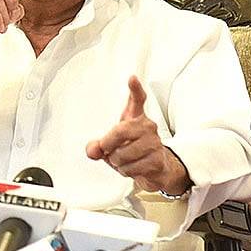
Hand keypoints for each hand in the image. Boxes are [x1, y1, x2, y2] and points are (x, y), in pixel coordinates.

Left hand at [85, 75, 191, 194]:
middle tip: (109, 151)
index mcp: (136, 118)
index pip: (137, 99)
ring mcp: (154, 143)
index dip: (135, 88)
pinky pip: (131, 168)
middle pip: (119, 131)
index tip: (132, 78)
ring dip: (117, 162)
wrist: (158, 169)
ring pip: (122, 154)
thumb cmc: (133, 150)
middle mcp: (147, 127)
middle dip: (108, 145)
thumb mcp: (111, 145)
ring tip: (124, 160)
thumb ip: (97, 145)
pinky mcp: (157, 160)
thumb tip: (92, 151)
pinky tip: (134, 168)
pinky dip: (126, 171)